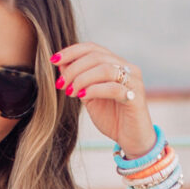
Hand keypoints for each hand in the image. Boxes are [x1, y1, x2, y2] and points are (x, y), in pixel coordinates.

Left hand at [51, 41, 155, 156]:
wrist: (131, 140)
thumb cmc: (112, 118)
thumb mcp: (89, 97)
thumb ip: (78, 80)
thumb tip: (61, 64)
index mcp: (115, 64)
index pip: (92, 48)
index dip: (72, 51)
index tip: (53, 60)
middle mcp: (127, 68)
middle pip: (96, 56)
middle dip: (74, 68)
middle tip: (61, 83)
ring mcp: (133, 81)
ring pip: (105, 69)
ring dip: (82, 78)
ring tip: (70, 92)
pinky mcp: (136, 97)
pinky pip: (113, 88)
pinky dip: (94, 90)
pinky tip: (82, 96)